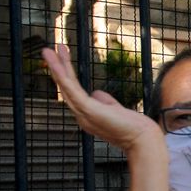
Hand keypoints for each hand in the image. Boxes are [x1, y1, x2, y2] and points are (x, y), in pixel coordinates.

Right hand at [42, 45, 162, 152]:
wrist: (143, 139)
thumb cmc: (134, 127)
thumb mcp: (115, 110)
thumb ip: (105, 101)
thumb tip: (96, 92)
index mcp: (87, 116)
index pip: (73, 93)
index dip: (66, 76)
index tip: (62, 60)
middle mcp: (81, 116)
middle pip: (65, 88)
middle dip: (57, 68)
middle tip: (47, 50)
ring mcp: (83, 114)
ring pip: (66, 87)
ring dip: (56, 67)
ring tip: (47, 50)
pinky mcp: (88, 110)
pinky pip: (72, 90)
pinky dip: (64, 75)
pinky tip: (58, 63)